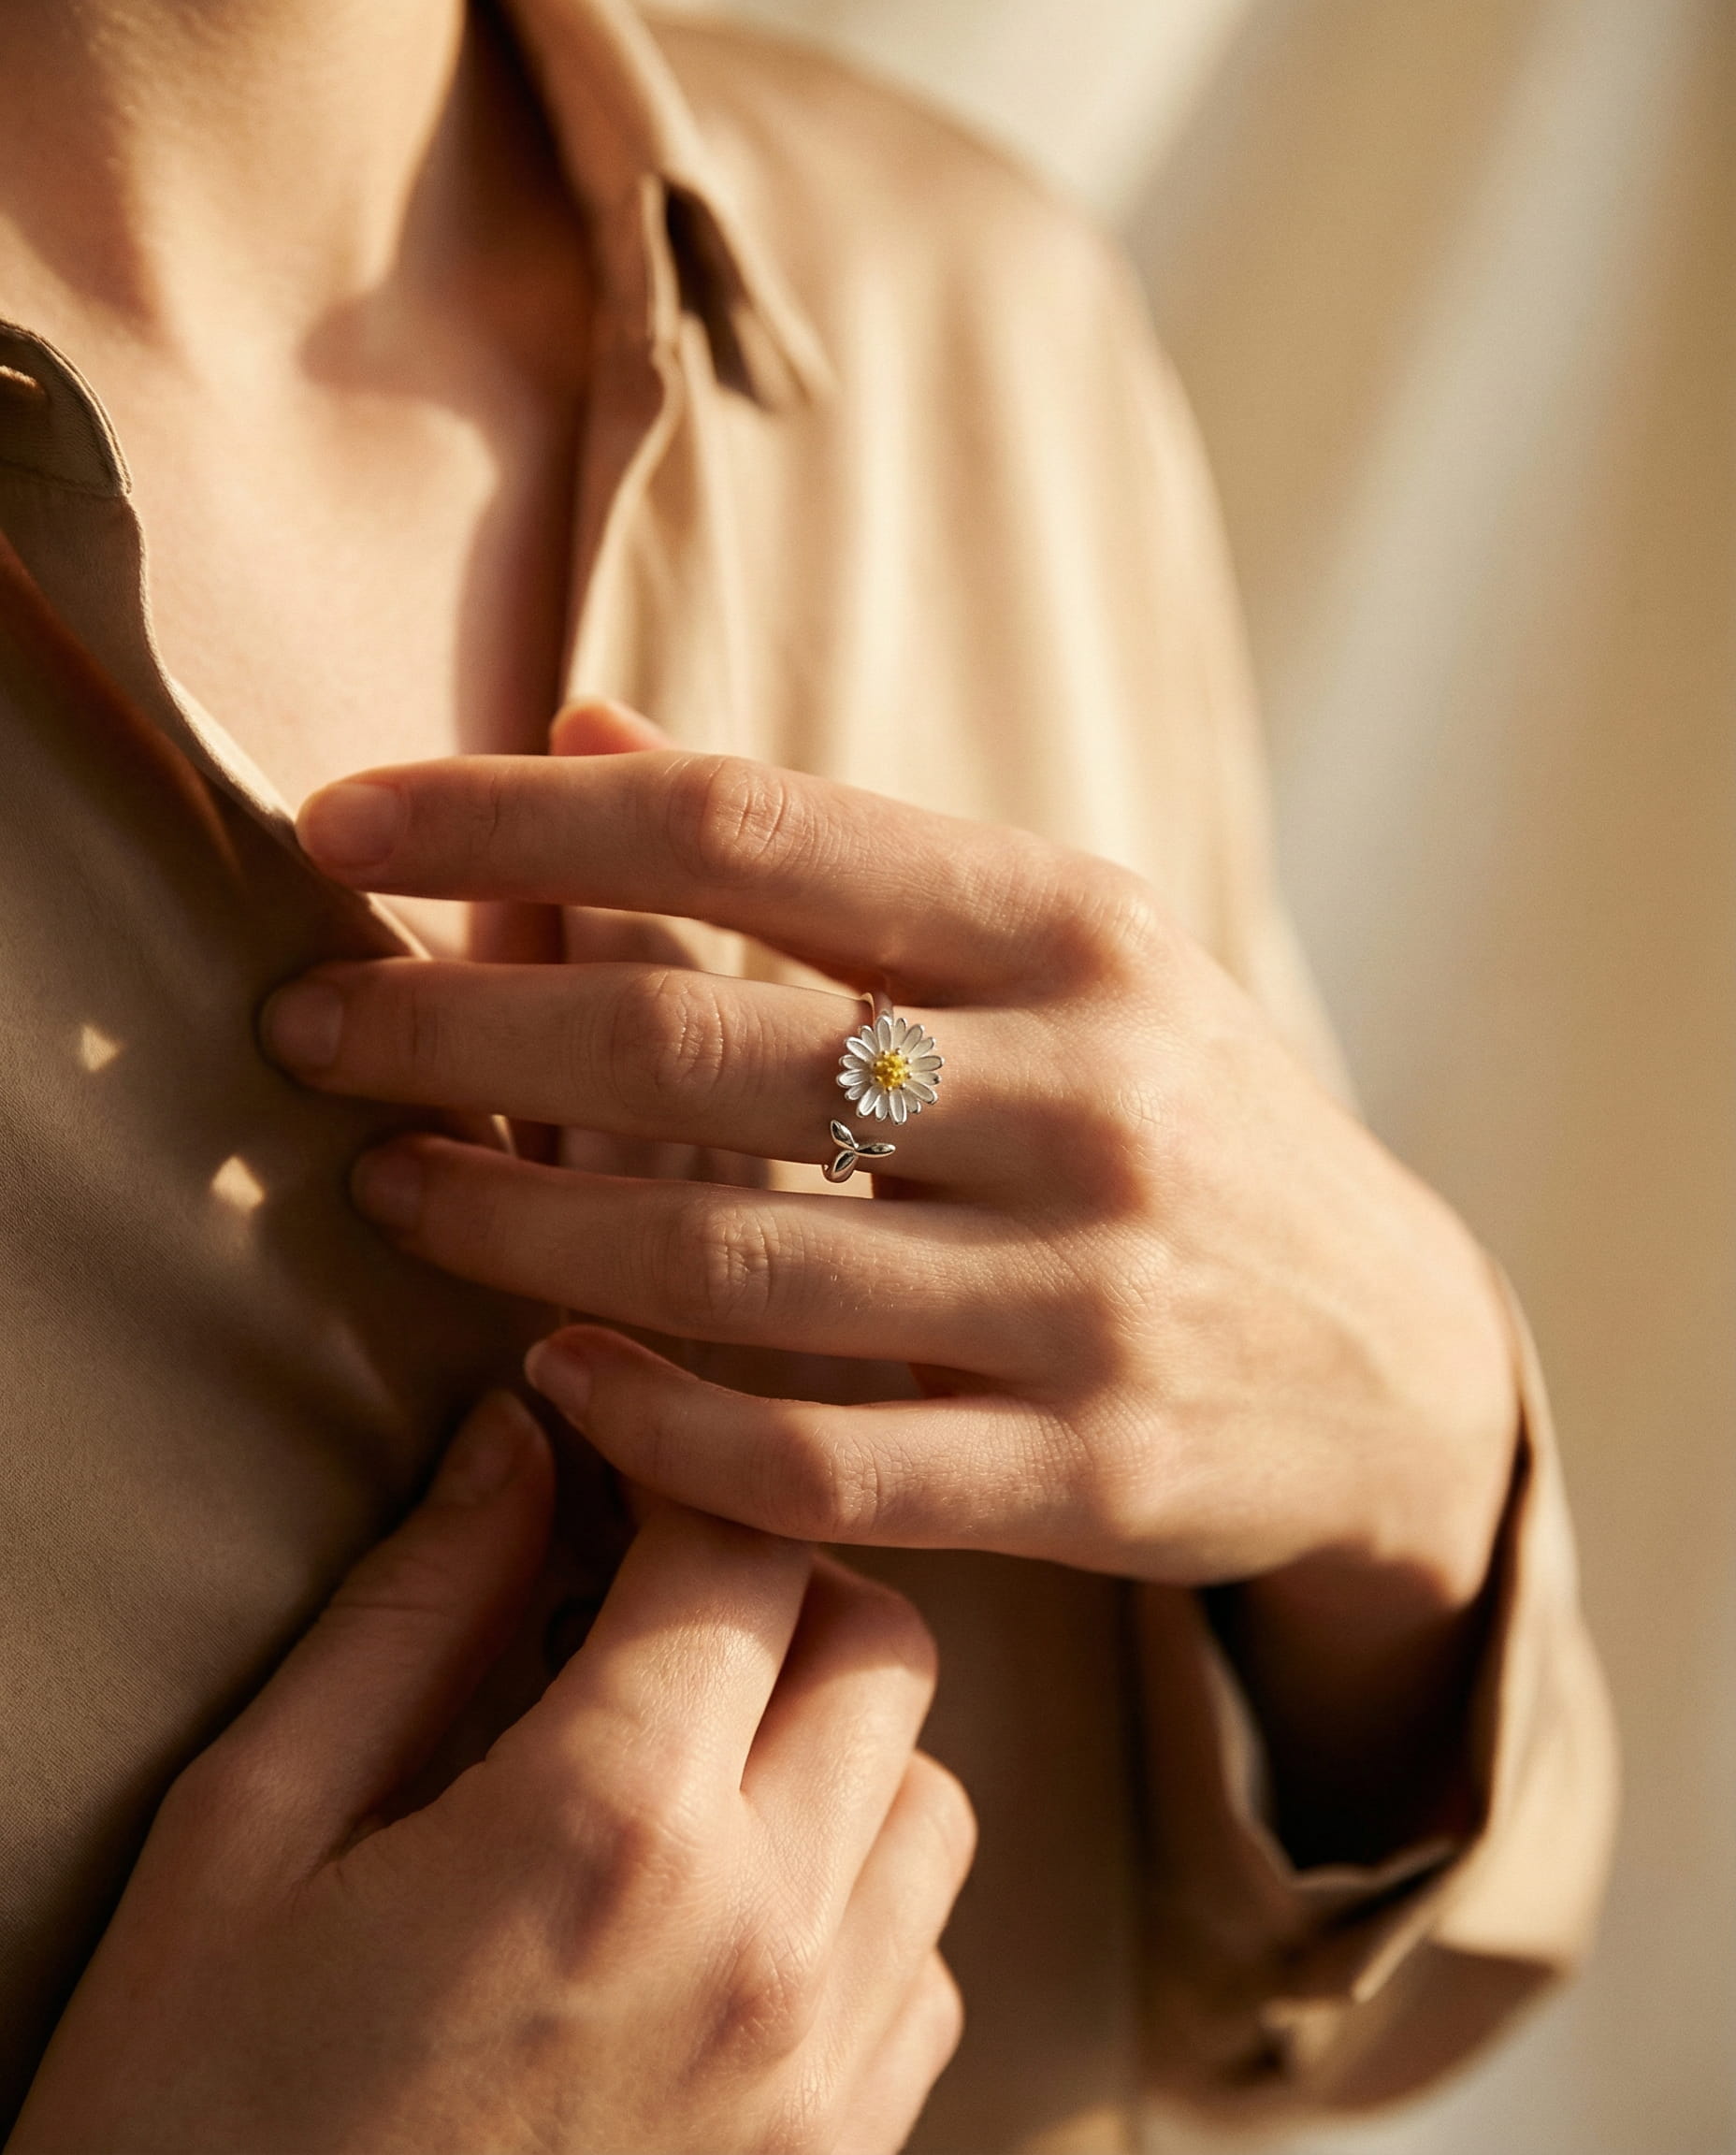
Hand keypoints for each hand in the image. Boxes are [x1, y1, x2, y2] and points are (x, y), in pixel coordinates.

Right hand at [10, 1395, 972, 2154]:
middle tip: (633, 1590)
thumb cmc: (193, 2128)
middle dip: (766, 1575)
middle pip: (877, 1641)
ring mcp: (820, 2076)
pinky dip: (854, 1893)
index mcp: (607, 1832)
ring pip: (927, 1793)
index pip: (741, 1541)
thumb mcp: (247, 1841)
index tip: (601, 1439)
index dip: (672, 1454)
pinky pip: (922, 1961)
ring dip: (830, 1733)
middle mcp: (763, 1945)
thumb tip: (517, 1443)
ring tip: (681, 1751)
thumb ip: (411, 1616)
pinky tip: (718, 1908)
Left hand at [264, 728, 1521, 1850]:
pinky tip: (546, 1374)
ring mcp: (1092, 1297)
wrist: (1397, 1360)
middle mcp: (1088, 1095)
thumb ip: (829, 854)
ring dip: (512, 1226)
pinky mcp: (1085, 1477)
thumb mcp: (1061, 953)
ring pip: (728, 1261)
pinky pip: (815, 1461)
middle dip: (454, 1032)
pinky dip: (651, 1421)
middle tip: (301, 1031)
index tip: (336, 822)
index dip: (509, 814)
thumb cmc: (1179, 1120)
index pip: (740, 826)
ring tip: (384, 1189)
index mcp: (1072, 927)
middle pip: (695, 1048)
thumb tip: (582, 720)